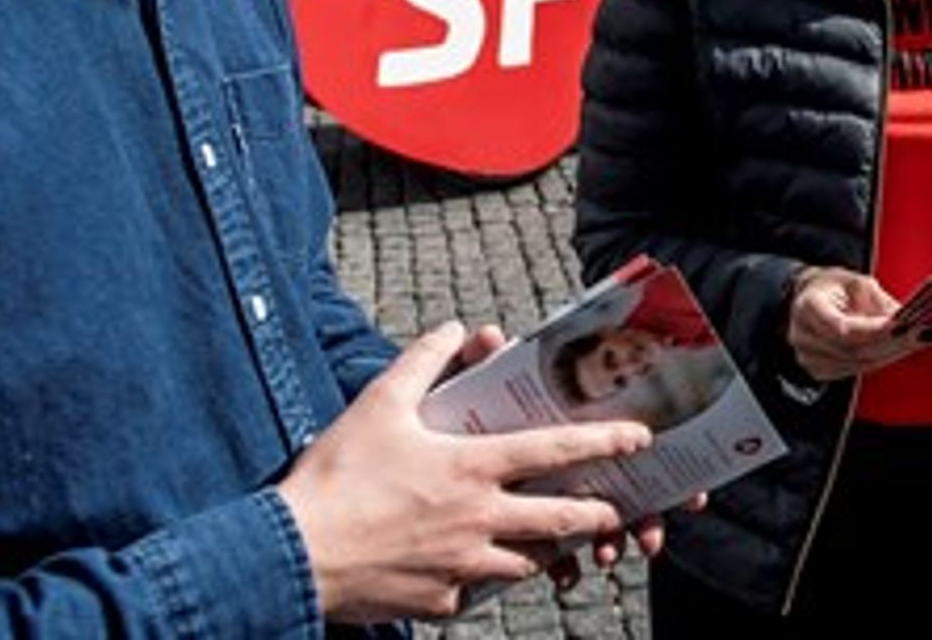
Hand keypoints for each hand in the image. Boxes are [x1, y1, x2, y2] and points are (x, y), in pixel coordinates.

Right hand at [277, 323, 648, 622]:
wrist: (292, 553)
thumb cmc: (333, 477)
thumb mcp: (377, 404)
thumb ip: (423, 361)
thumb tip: (454, 327)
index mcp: (470, 469)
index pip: (554, 450)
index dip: (603, 443)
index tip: (639, 439)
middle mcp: (478, 520)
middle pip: (561, 521)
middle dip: (597, 516)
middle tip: (614, 510)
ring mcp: (462, 568)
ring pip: (527, 565)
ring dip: (544, 553)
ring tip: (554, 545)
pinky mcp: (439, 604)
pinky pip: (473, 595)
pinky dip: (478, 584)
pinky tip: (471, 574)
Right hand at [787, 267, 917, 381]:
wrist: (810, 297)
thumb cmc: (833, 287)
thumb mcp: (857, 282)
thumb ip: (880, 302)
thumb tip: (908, 320)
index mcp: (808, 307)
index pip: (842, 328)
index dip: (873, 331)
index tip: (901, 327)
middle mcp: (803, 335)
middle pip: (853, 350)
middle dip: (890, 343)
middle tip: (921, 335)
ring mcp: (808, 356)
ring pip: (858, 363)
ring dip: (889, 354)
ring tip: (916, 342)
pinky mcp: (818, 369)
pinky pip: (854, 370)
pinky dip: (878, 360)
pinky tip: (897, 350)